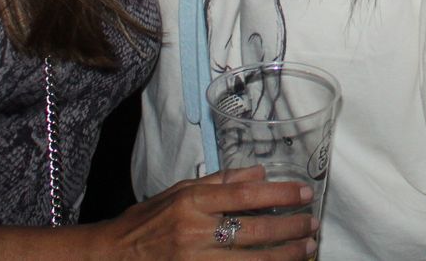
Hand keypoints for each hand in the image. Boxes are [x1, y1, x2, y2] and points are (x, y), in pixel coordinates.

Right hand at [94, 165, 317, 259]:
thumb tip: (259, 173)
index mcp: (192, 202)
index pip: (245, 195)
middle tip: (313, 226)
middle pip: (254, 231)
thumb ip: (220, 182)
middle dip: (290, 229)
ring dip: (284, 256)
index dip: (280, 194)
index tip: (305, 194)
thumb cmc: (146, 222)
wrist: (112, 256)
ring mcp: (195, 260)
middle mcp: (194, 231)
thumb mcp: (179, 191)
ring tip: (307, 250)